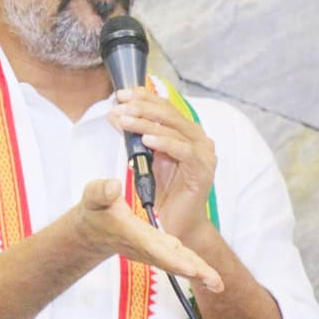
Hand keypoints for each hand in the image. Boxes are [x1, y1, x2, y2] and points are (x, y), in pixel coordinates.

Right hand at [73, 178, 222, 291]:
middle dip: (193, 271)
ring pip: (178, 262)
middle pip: (171, 260)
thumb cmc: (94, 212)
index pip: (153, 245)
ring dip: (198, 272)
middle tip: (215, 283)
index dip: (172, 257)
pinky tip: (210, 276)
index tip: (191, 267)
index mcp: (131, 232)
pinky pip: (178, 260)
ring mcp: (151, 250)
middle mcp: (144, 246)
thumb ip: (101, 192)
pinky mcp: (157, 250)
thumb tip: (114, 186)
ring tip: (218, 284)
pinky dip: (193, 267)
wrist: (92, 232)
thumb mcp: (93, 196)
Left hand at [109, 87, 216, 244]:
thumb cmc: (163, 192)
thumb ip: (135, 136)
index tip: (121, 94)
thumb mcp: (145, 158)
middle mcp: (198, 138)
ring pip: (174, 130)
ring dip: (147, 123)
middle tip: (120, 105)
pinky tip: (146, 139)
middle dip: (142, 107)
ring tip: (125, 120)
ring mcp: (204, 153)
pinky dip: (165, 143)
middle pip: (169, 114)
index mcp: (185, 132)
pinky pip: (184, 151)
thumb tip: (115, 113)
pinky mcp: (203, 170)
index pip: (164, 107)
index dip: (144, 97)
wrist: (177, 225)